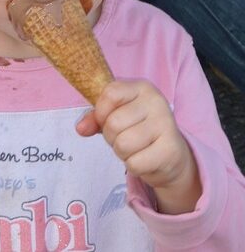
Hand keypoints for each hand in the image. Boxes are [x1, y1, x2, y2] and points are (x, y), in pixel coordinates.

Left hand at [76, 80, 201, 213]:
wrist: (171, 154)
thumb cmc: (137, 128)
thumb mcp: (115, 114)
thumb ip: (95, 117)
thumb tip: (81, 128)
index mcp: (142, 87)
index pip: (110, 93)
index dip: (100, 111)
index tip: (105, 118)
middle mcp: (156, 102)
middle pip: (113, 123)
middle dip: (111, 136)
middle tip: (124, 136)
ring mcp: (166, 125)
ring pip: (123, 145)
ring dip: (121, 152)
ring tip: (134, 147)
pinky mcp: (171, 150)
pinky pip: (134, 163)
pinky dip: (133, 165)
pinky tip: (145, 157)